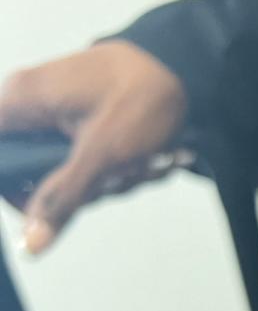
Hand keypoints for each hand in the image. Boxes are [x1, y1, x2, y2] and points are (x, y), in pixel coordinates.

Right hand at [0, 41, 187, 253]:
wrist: (186, 68)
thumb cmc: (143, 96)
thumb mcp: (102, 155)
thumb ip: (62, 199)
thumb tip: (31, 241)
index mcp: (21, 101)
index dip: (14, 190)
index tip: (50, 203)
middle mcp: (32, 105)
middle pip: (31, 174)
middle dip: (80, 189)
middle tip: (116, 175)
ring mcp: (59, 115)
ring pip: (66, 174)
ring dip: (109, 182)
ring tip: (141, 163)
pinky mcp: (84, 124)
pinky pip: (89, 164)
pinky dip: (118, 171)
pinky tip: (146, 160)